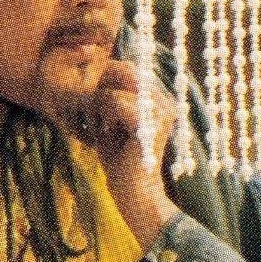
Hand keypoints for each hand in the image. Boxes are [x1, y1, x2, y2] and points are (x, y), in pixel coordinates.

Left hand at [78, 60, 178, 248]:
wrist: (133, 194)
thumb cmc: (120, 161)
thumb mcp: (112, 122)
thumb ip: (109, 97)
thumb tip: (98, 70)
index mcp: (160, 99)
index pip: (128, 67)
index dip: (105, 80)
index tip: (98, 109)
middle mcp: (164, 101)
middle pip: (123, 69)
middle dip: (101, 89)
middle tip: (96, 117)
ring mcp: (159, 111)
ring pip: (114, 86)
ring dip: (97, 107)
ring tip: (99, 128)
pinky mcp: (148, 123)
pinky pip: (113, 101)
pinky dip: (100, 116)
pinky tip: (102, 133)